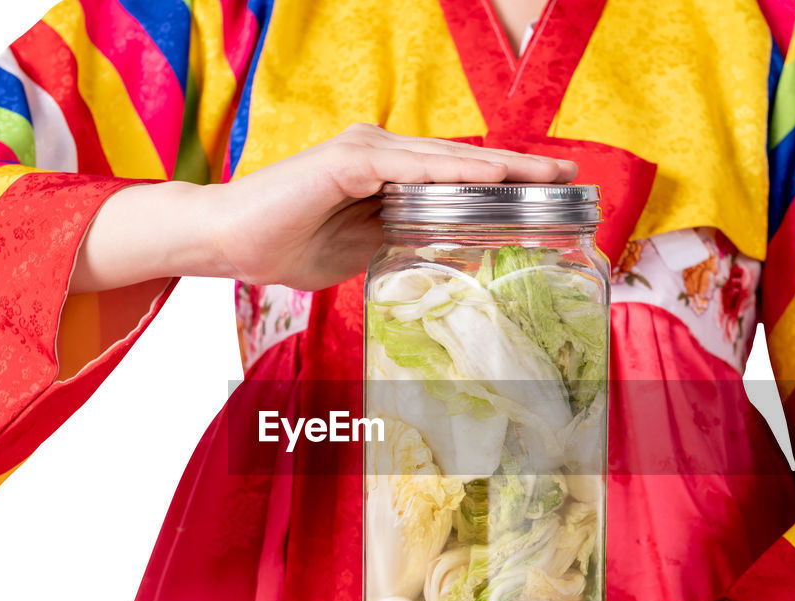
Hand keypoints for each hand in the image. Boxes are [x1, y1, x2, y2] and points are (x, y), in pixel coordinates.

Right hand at [71, 124, 576, 292]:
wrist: (224, 241)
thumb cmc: (281, 247)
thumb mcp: (356, 253)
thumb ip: (394, 242)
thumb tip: (432, 252)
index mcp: (382, 176)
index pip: (453, 180)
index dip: (501, 184)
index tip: (547, 195)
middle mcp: (379, 154)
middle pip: (461, 163)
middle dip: (517, 170)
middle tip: (570, 177)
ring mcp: (365, 154)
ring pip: (446, 160)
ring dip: (500, 166)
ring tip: (547, 174)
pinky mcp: (348, 161)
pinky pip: (413, 168)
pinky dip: (456, 172)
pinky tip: (494, 176)